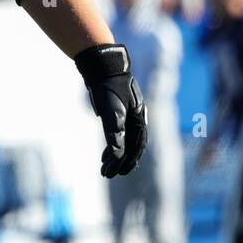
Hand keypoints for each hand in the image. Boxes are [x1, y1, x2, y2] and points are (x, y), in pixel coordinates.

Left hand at [76, 44, 147, 177]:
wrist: (103, 68)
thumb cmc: (108, 89)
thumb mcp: (111, 111)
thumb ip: (114, 132)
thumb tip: (116, 154)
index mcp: (139, 120)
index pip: (137, 146)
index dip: (130, 161)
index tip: (120, 172)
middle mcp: (136, 120)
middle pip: (131, 146)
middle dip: (120, 162)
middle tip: (108, 174)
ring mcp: (127, 117)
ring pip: (124, 142)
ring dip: (115, 156)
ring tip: (105, 169)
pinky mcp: (117, 114)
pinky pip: (117, 135)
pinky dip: (111, 146)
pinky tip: (105, 155)